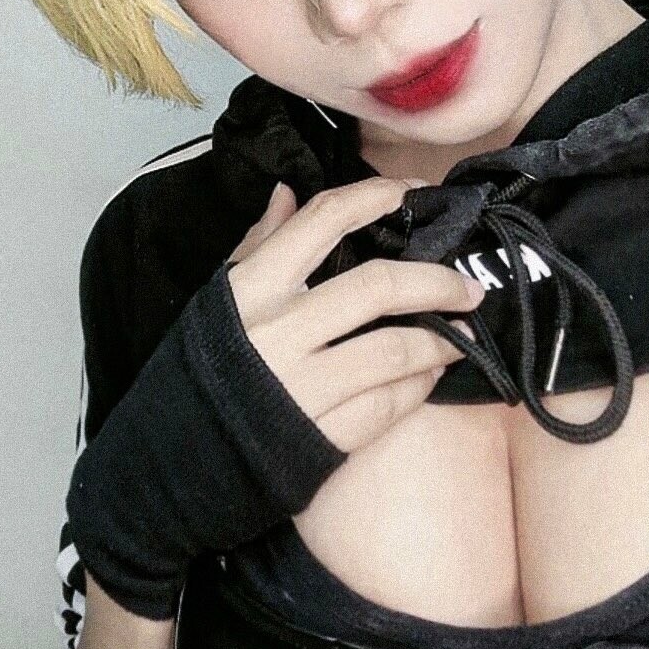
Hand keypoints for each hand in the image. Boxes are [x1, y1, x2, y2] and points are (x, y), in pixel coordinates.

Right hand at [224, 177, 484, 452]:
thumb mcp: (221, 297)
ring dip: (439, 342)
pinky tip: (428, 377)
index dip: (377, 197)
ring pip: (393, 351)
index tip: (417, 193)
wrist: (178, 455)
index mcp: (254, 287)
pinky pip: (386, 407)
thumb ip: (260, 244)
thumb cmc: (203, 367)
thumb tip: (288, 192)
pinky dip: (416, 388)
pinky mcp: (320, 436)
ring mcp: (303, 386)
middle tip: (469, 287)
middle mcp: (280, 331)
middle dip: (436, 283)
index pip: (324, 221)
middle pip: (377, 287)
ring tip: (462, 336)